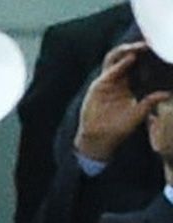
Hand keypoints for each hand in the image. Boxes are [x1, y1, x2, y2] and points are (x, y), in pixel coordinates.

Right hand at [76, 43, 170, 162]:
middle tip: (150, 43)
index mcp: (126, 84)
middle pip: (124, 56)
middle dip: (136, 48)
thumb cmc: (119, 128)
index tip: (158, 48)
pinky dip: (119, 65)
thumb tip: (167, 94)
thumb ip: (150, 102)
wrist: (100, 140)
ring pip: (114, 59)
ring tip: (139, 47)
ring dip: (126, 50)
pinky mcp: (97, 87)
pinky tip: (130, 59)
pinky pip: (108, 72)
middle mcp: (116, 80)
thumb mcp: (139, 113)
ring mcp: (105, 82)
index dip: (145, 55)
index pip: (136, 63)